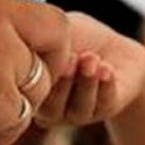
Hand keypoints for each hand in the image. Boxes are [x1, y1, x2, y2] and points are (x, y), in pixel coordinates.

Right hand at [36, 12, 144, 126]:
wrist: (115, 47)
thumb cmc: (81, 38)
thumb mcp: (57, 31)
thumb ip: (42, 37)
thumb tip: (30, 37)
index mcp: (33, 89)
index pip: (29, 94)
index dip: (37, 77)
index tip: (48, 54)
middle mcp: (51, 108)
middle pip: (51, 109)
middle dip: (63, 83)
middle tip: (72, 59)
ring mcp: (77, 113)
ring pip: (79, 108)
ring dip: (86, 82)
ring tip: (92, 59)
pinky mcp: (104, 111)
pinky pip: (103, 105)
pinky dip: (105, 86)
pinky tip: (106, 69)